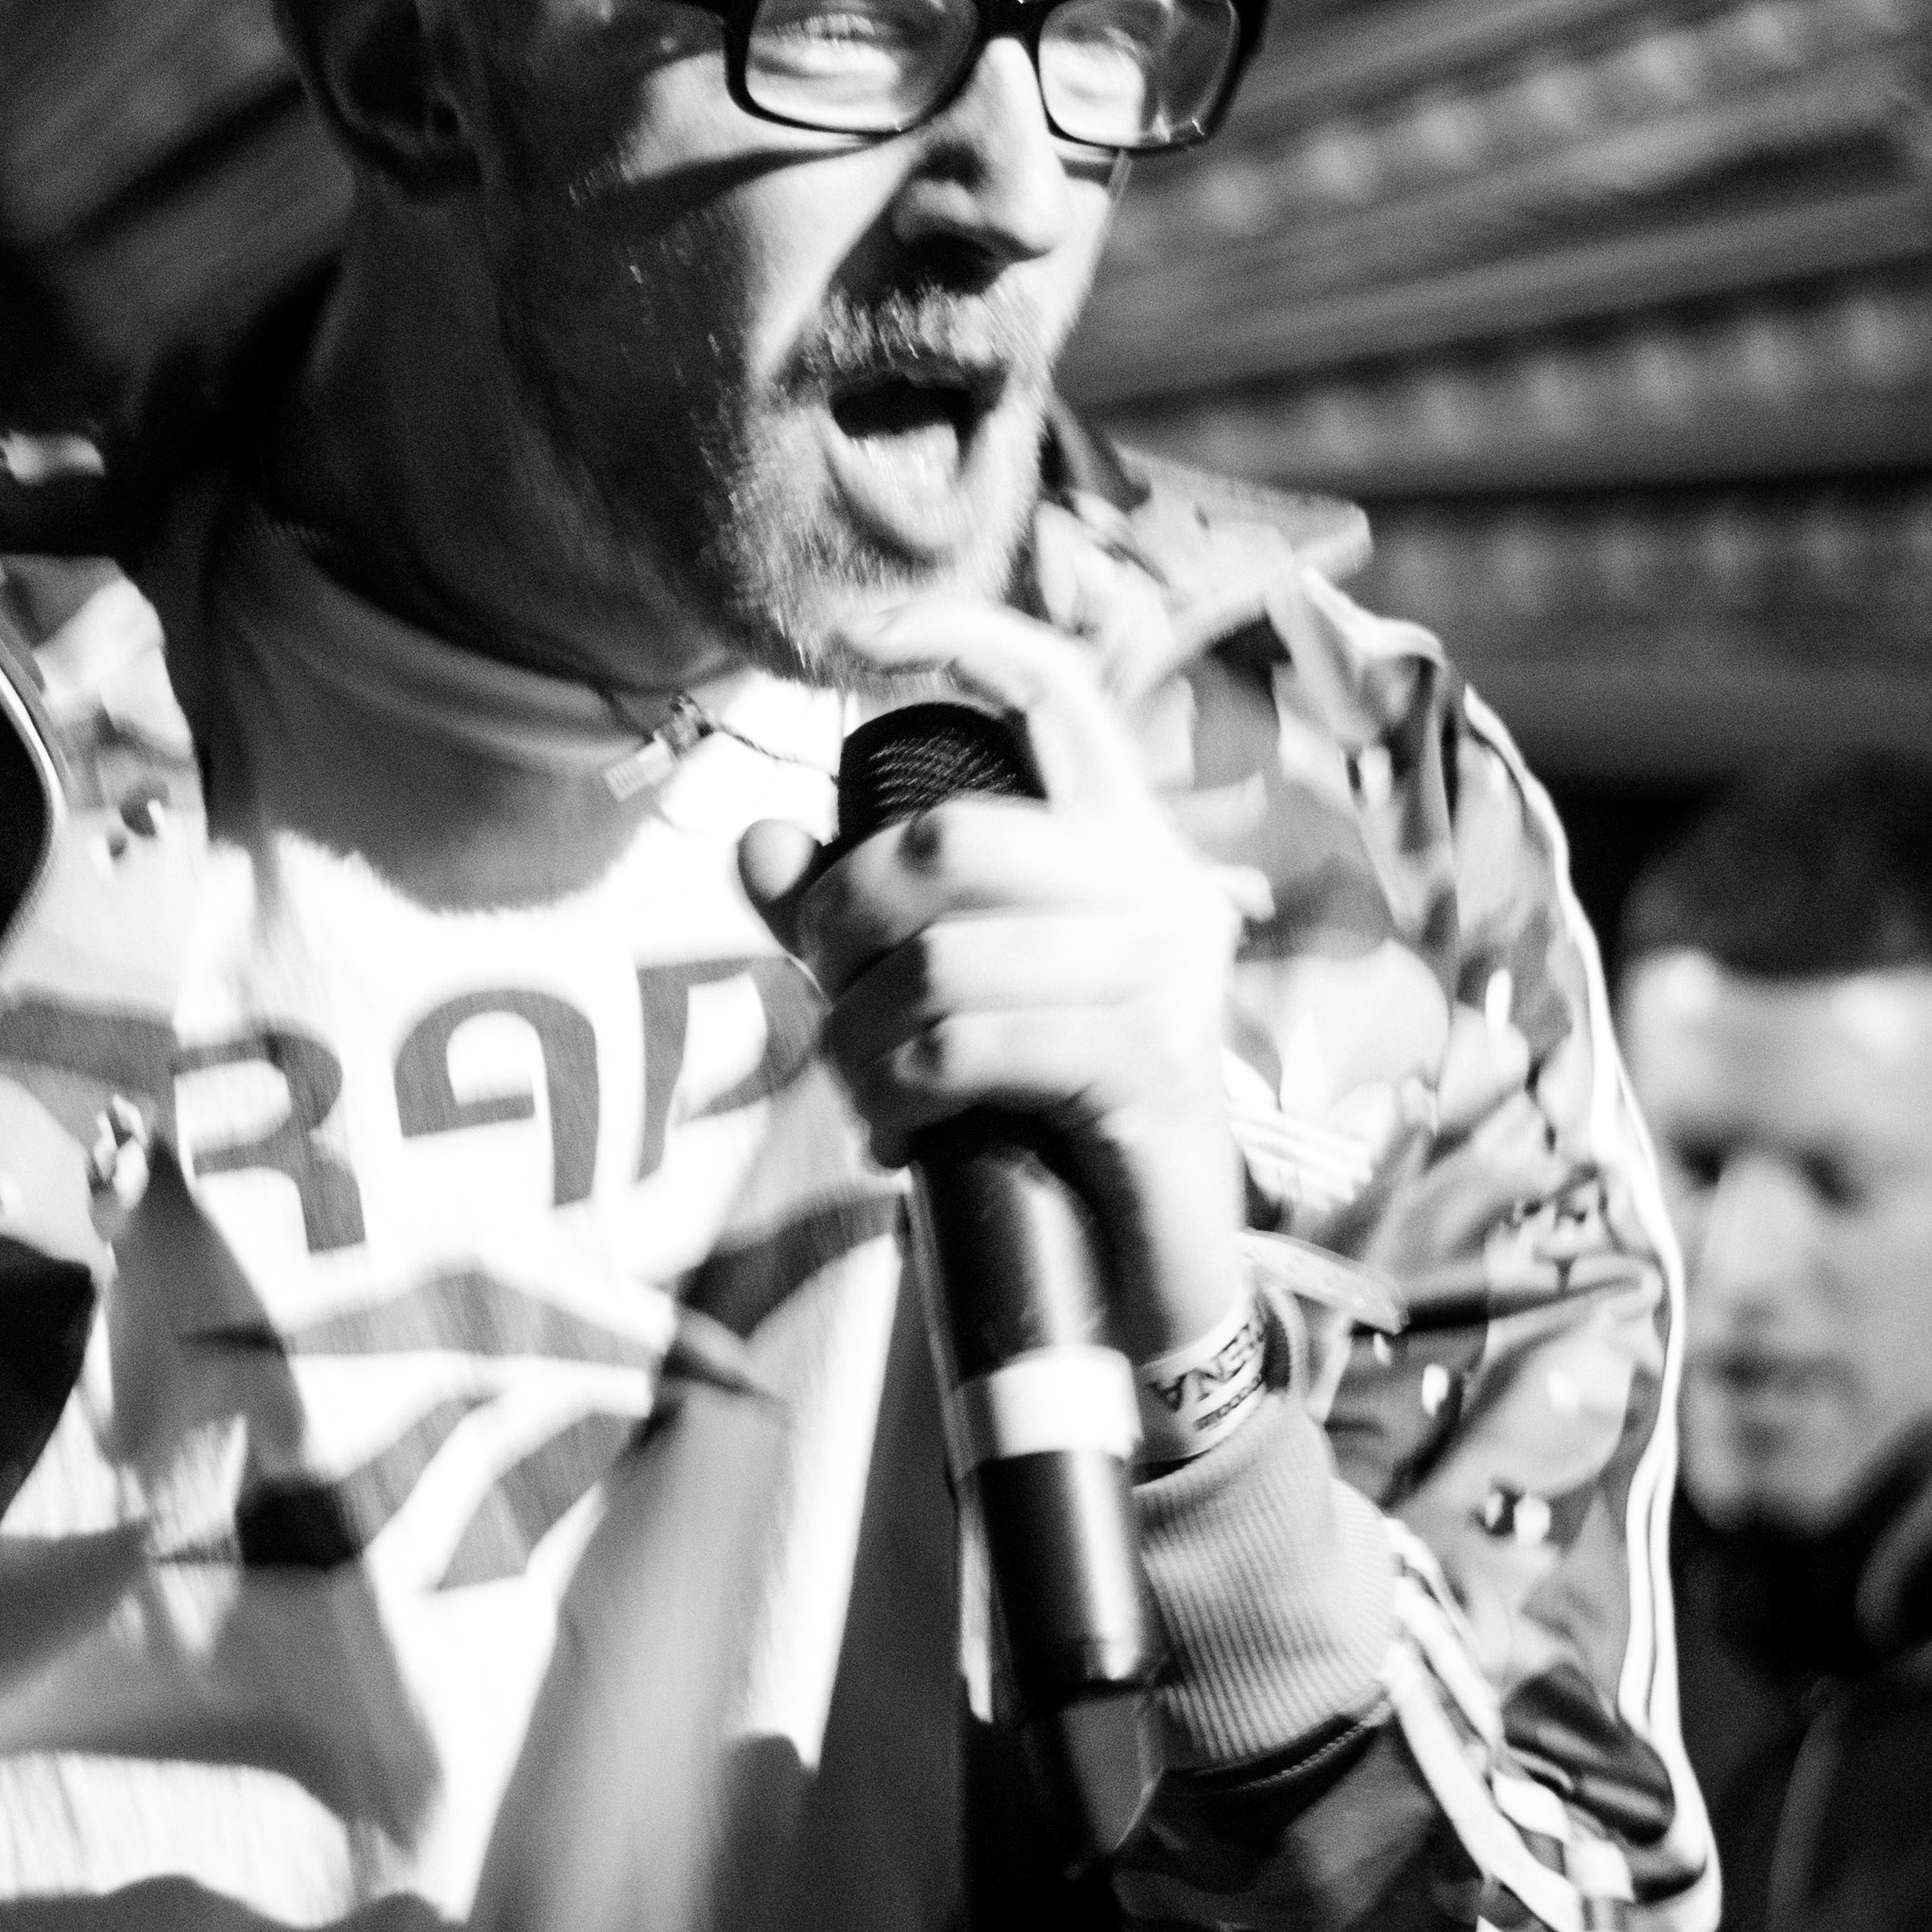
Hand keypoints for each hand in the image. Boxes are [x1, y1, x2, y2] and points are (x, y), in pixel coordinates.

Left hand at [741, 595, 1263, 1378]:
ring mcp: (1171, 985)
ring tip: (867, 1104)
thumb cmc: (1036, 1140)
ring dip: (859, 1048)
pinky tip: (899, 1139)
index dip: (960, 637)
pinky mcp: (1154, 1075)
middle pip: (951, 842)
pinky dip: (901, 1094)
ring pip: (942, 961)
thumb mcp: (933, 1014)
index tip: (858, 630)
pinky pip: (972, 1043)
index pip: (1057, 697)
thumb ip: (852, 931)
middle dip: (839, 927)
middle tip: (821, 1008)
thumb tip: (761, 842)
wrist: (1136, 1301)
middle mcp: (1163, 897)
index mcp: (1117, 855)